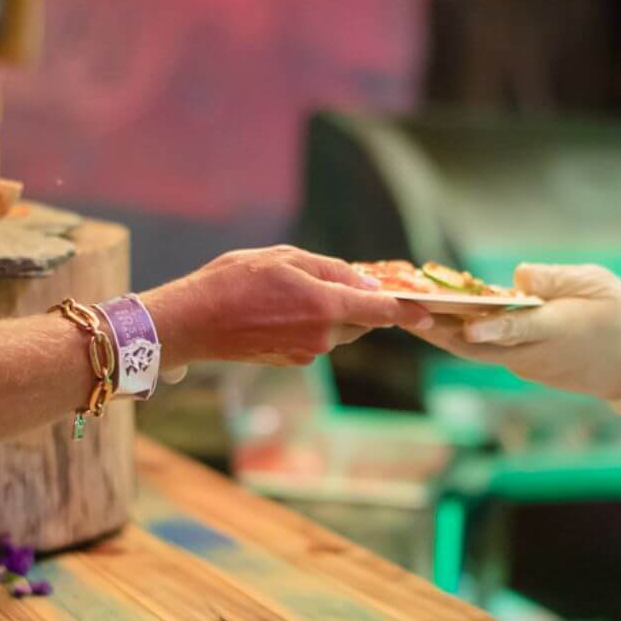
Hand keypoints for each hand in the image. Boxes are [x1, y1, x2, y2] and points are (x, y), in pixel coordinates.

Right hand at [143, 245, 431, 367]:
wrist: (192, 322)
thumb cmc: (232, 283)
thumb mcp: (284, 259)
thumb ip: (330, 269)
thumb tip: (364, 282)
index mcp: (325, 306)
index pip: (380, 310)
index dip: (408, 311)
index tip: (428, 312)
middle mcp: (322, 337)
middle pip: (360, 318)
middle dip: (356, 300)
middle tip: (336, 279)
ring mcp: (307, 353)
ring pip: (337, 329)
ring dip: (330, 310)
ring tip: (290, 291)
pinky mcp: (292, 361)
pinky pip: (316, 338)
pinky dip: (310, 322)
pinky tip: (279, 309)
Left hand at [409, 263, 620, 400]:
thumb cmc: (620, 315)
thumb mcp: (599, 283)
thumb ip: (558, 279)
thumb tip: (519, 276)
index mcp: (561, 329)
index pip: (522, 328)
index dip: (494, 327)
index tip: (467, 325)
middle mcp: (537, 353)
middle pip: (481, 347)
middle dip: (440, 331)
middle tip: (403, 312)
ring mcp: (526, 365)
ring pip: (477, 352)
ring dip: (440, 335)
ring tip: (404, 312)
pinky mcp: (521, 366)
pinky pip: (486, 351)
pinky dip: (459, 336)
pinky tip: (433, 316)